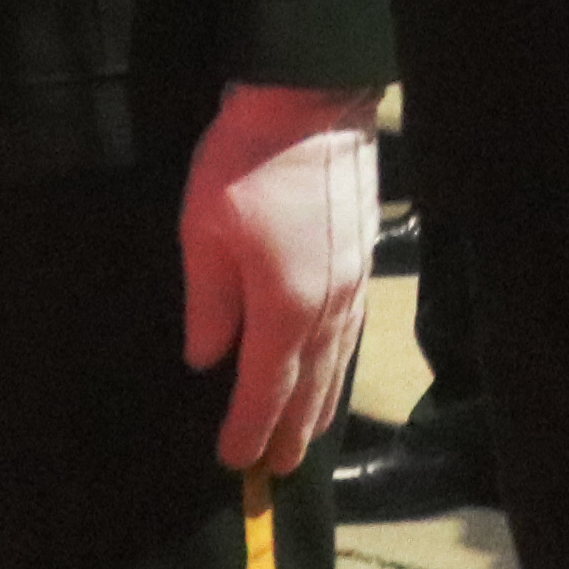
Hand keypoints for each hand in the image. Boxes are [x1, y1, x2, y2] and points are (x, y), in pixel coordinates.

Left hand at [176, 79, 381, 475]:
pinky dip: (340, 362)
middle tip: (278, 468)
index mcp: (284, 307)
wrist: (311, 100)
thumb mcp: (203, 231)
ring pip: (337, 361)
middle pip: (310, 386)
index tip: (234, 462)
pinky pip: (353, 331)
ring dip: (321, 403)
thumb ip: (208, 304)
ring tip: (309, 433)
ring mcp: (354, 282)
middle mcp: (327, 307)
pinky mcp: (365, 257)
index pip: (266, 389)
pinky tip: (334, 364)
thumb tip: (207, 359)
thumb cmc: (246, 162)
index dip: (249, 429)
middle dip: (291, 430)